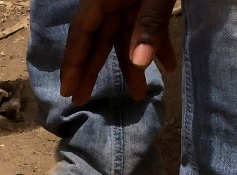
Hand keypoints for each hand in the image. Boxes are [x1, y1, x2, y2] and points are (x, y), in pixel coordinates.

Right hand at [60, 0, 177, 105]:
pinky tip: (169, 66)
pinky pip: (149, 27)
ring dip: (134, 65)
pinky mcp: (149, 1)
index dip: (73, 62)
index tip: (67, 91)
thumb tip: (139, 64)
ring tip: (140, 94)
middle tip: (83, 102)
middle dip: (94, 71)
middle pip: (98, 40)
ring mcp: (130, 2)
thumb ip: (149, 23)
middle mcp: (111, 1)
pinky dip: (158, 45)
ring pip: (126, 39)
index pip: (82, 32)